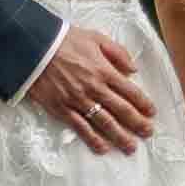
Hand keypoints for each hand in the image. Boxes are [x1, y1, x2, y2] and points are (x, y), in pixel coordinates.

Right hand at [28, 25, 153, 154]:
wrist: (33, 47)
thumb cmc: (64, 40)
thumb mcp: (95, 37)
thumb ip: (117, 52)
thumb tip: (133, 69)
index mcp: (104, 70)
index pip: (130, 91)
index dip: (143, 103)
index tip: (151, 113)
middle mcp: (95, 88)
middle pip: (122, 110)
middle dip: (137, 124)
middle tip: (148, 133)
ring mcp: (78, 101)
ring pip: (104, 123)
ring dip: (120, 136)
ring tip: (131, 147)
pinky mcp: (62, 109)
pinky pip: (80, 127)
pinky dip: (93, 139)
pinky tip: (103, 148)